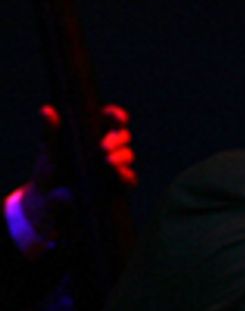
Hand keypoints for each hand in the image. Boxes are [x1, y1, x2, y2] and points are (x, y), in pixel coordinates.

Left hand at [18, 103, 136, 242]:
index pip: (112, 118)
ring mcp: (115, 166)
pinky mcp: (118, 185)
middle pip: (124, 136)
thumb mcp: (48, 149)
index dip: (118, 117)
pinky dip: (126, 176)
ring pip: (128, 155)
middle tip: (102, 148)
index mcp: (93, 131)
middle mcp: (107, 147)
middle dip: (118, 140)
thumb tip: (47, 111)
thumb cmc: (49, 168)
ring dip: (122, 157)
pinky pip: (130, 178)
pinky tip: (118, 175)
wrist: (49, 199)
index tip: (117, 121)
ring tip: (108, 163)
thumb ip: (50, 131)